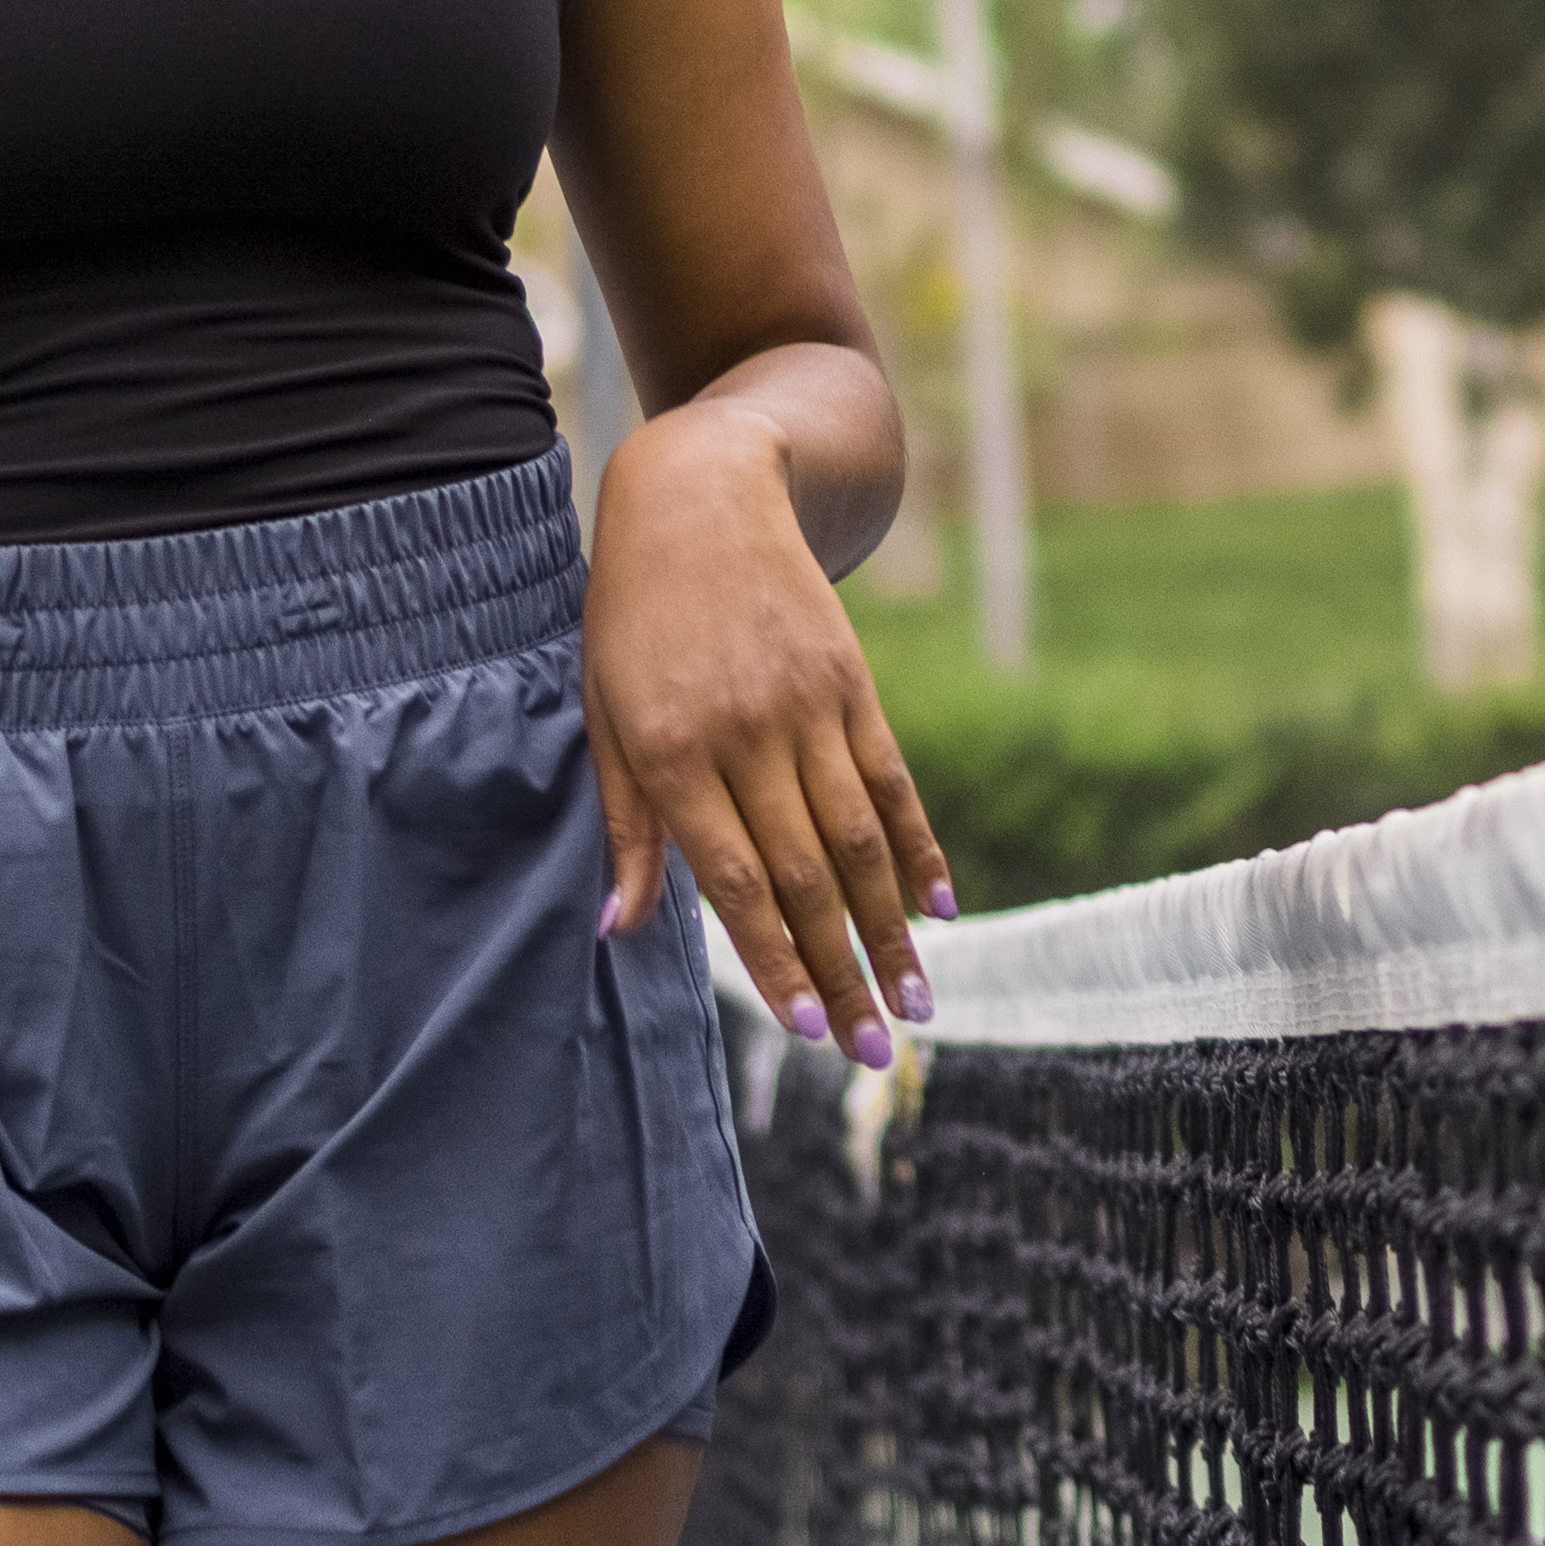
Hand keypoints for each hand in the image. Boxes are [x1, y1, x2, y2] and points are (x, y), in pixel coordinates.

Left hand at [586, 406, 953, 1066]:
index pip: (737, 881)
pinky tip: (941, 907)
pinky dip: (919, 847)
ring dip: (890, 931)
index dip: (774, 961)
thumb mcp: (604, 713)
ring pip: (858, 840)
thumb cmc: (632, 616)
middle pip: (806, 876)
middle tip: (873, 1053)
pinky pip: (891, 780)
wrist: (702, 492)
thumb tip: (619, 931)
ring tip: (920, 1004)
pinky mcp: (851, 684)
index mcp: (674, 750)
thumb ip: (626, 824)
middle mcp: (747, 734)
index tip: (806, 1029)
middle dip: (843, 974)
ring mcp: (808, 707)